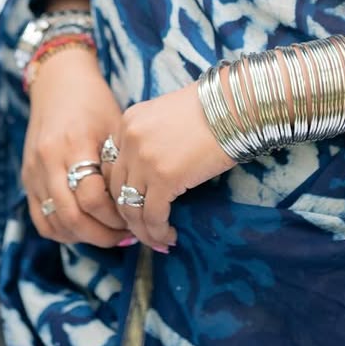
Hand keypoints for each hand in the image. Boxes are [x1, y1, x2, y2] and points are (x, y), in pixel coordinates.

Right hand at [20, 49, 132, 248]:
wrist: (59, 80)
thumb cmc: (95, 102)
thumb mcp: (114, 125)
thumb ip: (119, 164)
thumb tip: (137, 202)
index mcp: (74, 144)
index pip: (93, 198)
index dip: (116, 215)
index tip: (134, 217)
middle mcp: (49, 161)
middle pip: (73, 218)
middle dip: (102, 235)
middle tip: (126, 235)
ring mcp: (33, 171)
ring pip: (55, 224)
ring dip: (83, 237)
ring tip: (108, 234)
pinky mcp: (27, 177)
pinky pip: (41, 219)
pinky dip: (62, 230)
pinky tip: (84, 228)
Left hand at [105, 76, 238, 249]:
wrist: (234, 105)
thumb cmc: (211, 109)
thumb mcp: (168, 116)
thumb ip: (152, 139)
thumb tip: (153, 171)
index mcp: (129, 122)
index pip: (110, 166)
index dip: (120, 191)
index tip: (134, 206)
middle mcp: (129, 139)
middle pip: (115, 189)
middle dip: (127, 215)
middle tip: (143, 230)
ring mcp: (144, 158)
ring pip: (130, 208)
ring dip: (142, 230)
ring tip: (157, 240)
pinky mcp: (164, 177)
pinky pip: (152, 216)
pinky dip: (158, 232)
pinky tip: (170, 237)